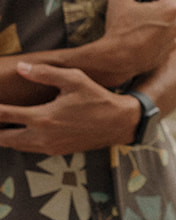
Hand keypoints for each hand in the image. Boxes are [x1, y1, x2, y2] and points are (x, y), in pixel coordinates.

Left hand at [0, 62, 140, 152]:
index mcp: (42, 117)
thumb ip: (44, 73)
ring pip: (16, 146)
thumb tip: (21, 68)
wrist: (118, 123)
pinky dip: (20, 142)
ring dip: (6, 137)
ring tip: (2, 127)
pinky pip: (30, 149)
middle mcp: (42, 136)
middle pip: (4, 138)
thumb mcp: (73, 79)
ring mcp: (49, 146)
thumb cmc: (97, 98)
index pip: (5, 115)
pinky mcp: (57, 151)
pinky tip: (20, 133)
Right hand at [102, 0, 175, 82]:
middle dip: (158, 1)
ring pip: (168, 25)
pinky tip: (142, 35)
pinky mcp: (167, 54)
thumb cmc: (119, 28)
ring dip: (158, 19)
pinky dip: (156, 35)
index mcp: (170, 9)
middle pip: (170, 7)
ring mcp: (173, 41)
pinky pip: (164, 40)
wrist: (117, 59)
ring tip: (142, 19)